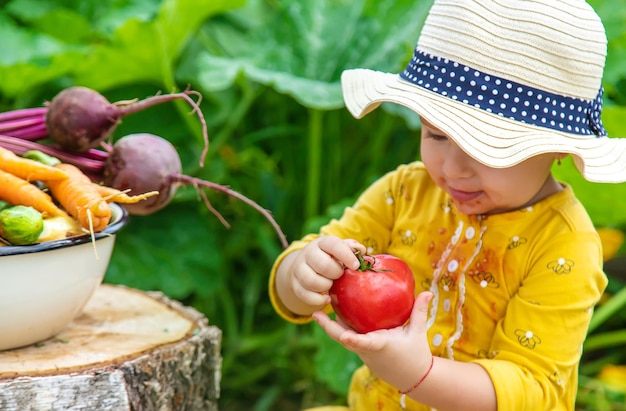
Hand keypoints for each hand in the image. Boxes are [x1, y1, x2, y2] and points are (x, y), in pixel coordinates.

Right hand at [287, 236, 365, 307]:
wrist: (306, 266)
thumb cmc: (331, 258)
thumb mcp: (340, 250)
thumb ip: (352, 249)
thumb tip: (362, 250)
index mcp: (322, 243)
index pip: (334, 245)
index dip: (346, 255)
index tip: (356, 266)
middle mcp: (308, 253)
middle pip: (323, 264)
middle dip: (335, 273)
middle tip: (340, 275)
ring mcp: (299, 268)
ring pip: (311, 280)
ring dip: (325, 286)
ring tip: (331, 286)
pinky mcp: (295, 284)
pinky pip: (304, 295)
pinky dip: (318, 300)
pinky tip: (327, 298)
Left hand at [312, 291, 433, 391]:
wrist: (412, 376)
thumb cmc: (415, 354)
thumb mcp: (418, 332)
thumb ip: (420, 311)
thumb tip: (428, 291)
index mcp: (380, 346)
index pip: (365, 343)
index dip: (353, 340)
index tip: (343, 336)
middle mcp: (367, 350)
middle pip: (344, 340)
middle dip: (328, 327)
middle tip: (316, 313)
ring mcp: (362, 352)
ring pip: (343, 338)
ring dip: (331, 325)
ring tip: (319, 308)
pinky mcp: (361, 351)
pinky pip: (348, 338)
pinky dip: (340, 327)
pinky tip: (334, 312)